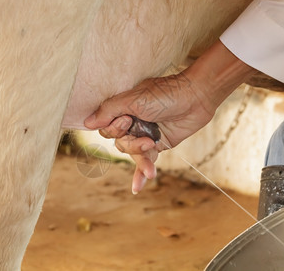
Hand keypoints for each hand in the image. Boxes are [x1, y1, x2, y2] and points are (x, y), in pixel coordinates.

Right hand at [85, 40, 254, 193]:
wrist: (196, 98)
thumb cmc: (166, 93)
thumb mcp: (134, 99)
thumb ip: (110, 110)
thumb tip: (87, 122)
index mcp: (123, 109)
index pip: (106, 128)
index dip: (114, 128)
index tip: (127, 120)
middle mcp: (131, 122)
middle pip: (119, 143)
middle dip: (131, 142)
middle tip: (145, 134)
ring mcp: (144, 135)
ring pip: (132, 153)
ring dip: (140, 156)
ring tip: (152, 146)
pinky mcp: (158, 145)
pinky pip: (146, 162)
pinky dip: (141, 175)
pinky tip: (137, 189)